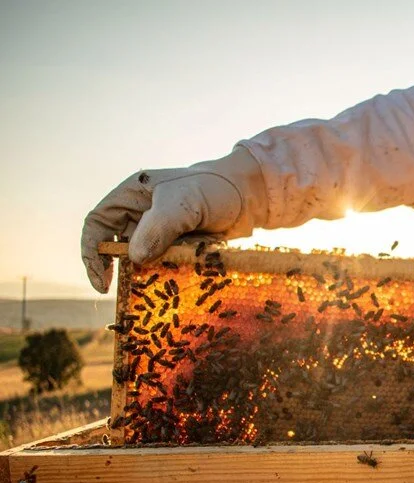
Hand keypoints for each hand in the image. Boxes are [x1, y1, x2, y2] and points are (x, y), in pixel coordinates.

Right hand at [81, 147, 265, 292]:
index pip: (97, 223)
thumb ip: (158, 227)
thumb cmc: (214, 190)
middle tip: (128, 291)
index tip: (102, 281)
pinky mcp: (178, 247)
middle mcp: (140, 214)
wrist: (249, 198)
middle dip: (120, 269)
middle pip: (116, 246)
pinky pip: (163, 266)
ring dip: (146, 275)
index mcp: (132, 195)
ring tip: (156, 289)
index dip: (92, 252)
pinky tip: (176, 285)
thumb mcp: (184, 203)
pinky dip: (166, 276)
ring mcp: (160, 232)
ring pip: (141, 259)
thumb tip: (133, 258)